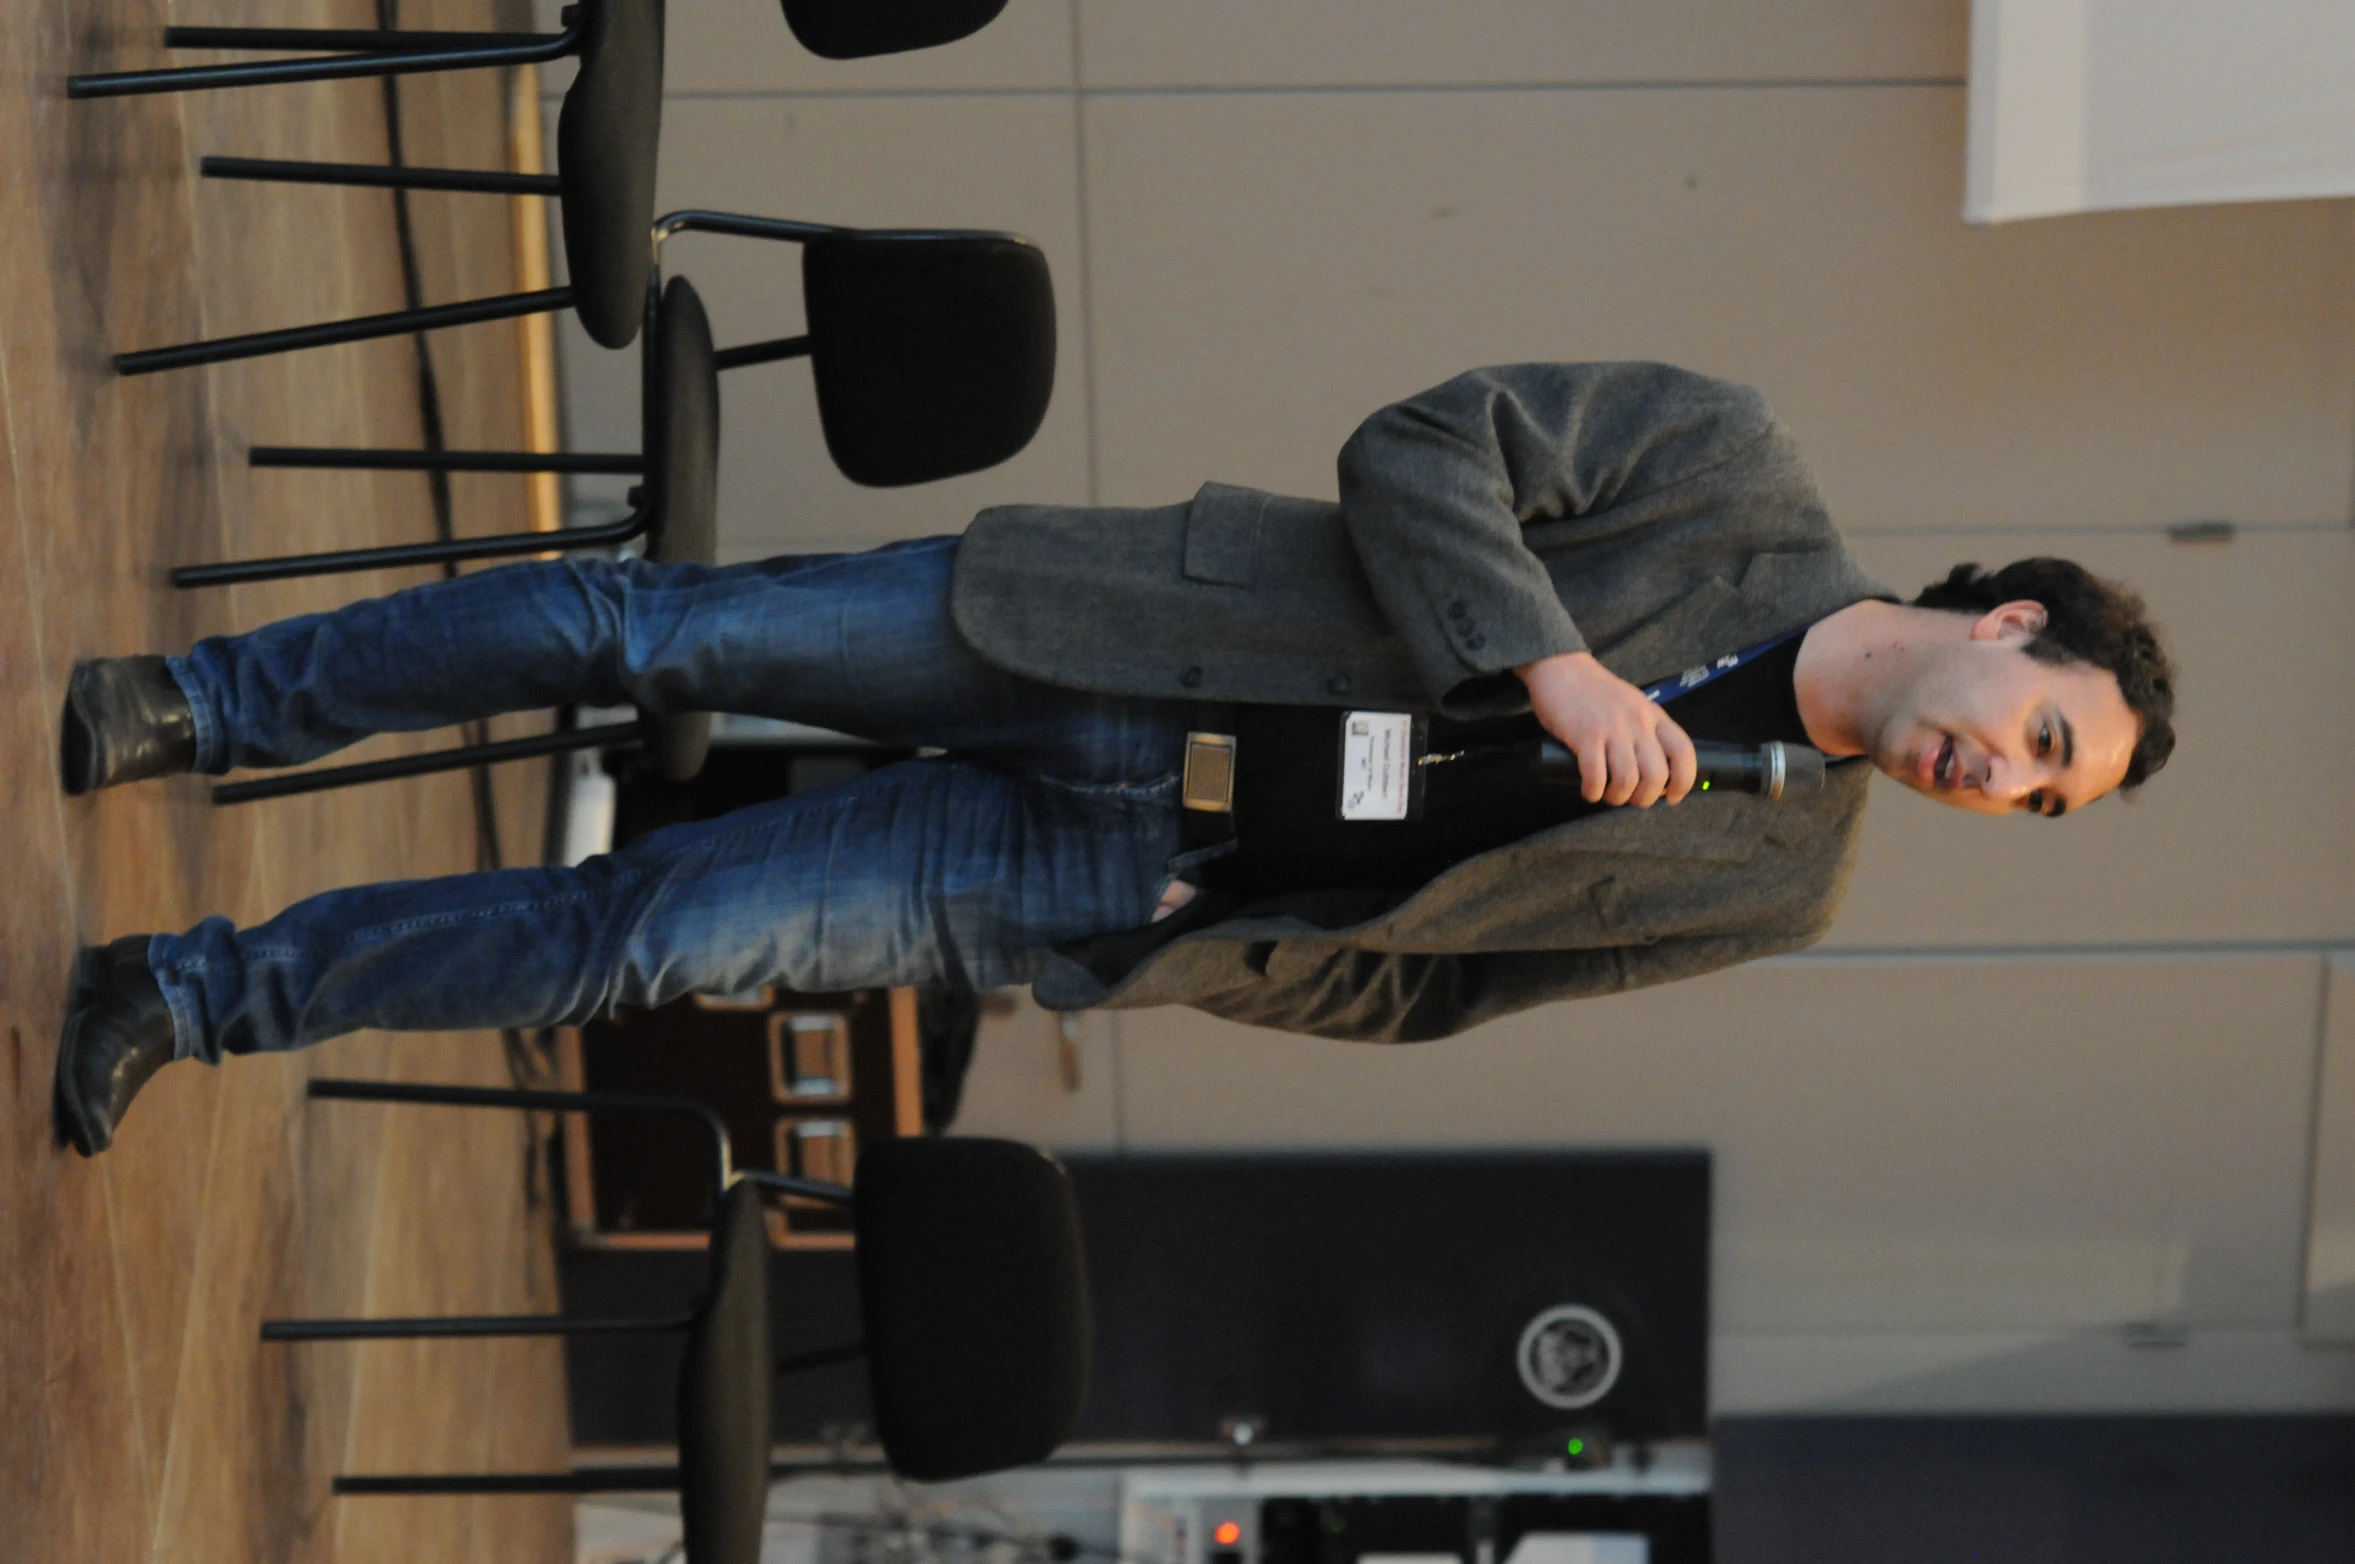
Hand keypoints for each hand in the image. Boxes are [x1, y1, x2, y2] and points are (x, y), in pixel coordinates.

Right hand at [1516, 651, 1696, 806]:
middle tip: (1632, 799)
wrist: (1561, 668)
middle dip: (1645, 797)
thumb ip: (1645, 729)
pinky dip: (1593, 791)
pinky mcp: (1585, 736)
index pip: (1683, 751)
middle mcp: (1637, 722)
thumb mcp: (1633, 704)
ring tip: (1609, 795)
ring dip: (1618, 797)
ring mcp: (1611, 729)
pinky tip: (1590, 790)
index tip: (1673, 796)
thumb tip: (1653, 769)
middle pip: (1656, 774)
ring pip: (1627, 780)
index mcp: (1653, 715)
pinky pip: (1596, 776)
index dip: (1684, 781)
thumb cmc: (1595, 691)